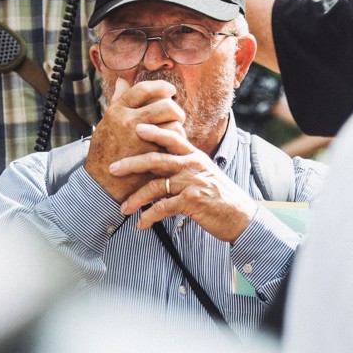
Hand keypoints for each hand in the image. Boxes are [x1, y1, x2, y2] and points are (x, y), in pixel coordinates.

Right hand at [83, 79, 187, 201]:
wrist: (101, 183)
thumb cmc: (104, 151)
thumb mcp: (106, 123)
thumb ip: (117, 101)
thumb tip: (122, 80)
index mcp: (117, 111)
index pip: (144, 89)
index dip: (161, 87)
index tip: (170, 90)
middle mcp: (129, 121)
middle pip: (165, 104)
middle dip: (176, 109)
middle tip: (176, 115)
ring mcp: (142, 139)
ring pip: (173, 123)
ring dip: (178, 127)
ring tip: (175, 131)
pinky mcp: (152, 154)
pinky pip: (174, 142)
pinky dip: (177, 142)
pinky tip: (173, 145)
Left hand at [111, 121, 256, 241]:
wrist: (240, 215)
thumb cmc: (219, 195)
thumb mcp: (204, 173)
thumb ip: (184, 164)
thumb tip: (161, 160)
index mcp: (194, 156)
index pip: (171, 138)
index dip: (154, 131)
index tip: (135, 127)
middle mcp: (193, 165)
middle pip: (156, 159)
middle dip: (132, 163)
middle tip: (113, 168)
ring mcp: (192, 182)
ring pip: (156, 185)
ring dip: (136, 198)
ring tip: (123, 208)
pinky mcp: (192, 201)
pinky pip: (163, 208)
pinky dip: (149, 216)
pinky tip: (141, 224)